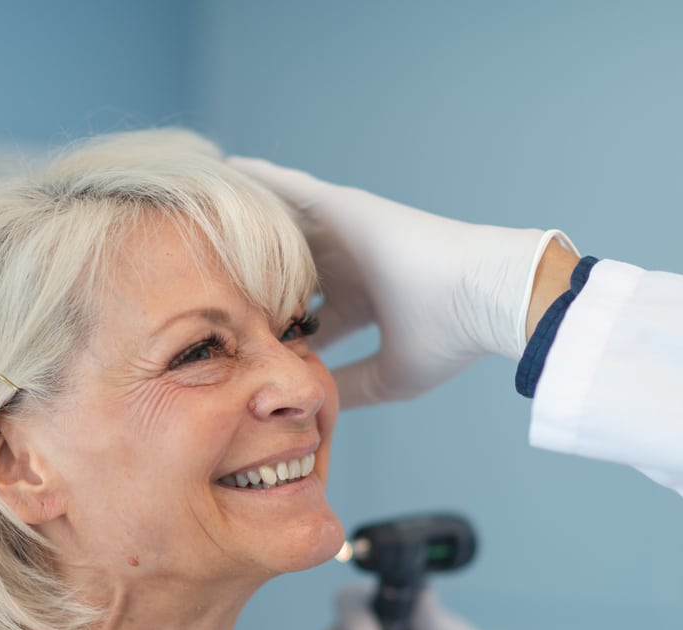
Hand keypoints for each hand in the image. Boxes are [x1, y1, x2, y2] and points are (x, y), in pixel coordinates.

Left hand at [229, 157, 574, 407]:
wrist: (483, 295)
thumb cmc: (448, 337)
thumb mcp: (388, 375)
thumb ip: (348, 386)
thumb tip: (314, 404)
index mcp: (362, 305)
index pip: (304, 317)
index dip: (271, 328)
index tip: (232, 339)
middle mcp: (350, 265)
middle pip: (286, 269)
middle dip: (248, 274)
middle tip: (199, 277)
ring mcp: (347, 233)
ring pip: (283, 229)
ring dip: (246, 226)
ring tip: (199, 218)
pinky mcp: (345, 207)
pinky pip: (290, 189)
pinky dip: (260, 180)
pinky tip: (225, 172)